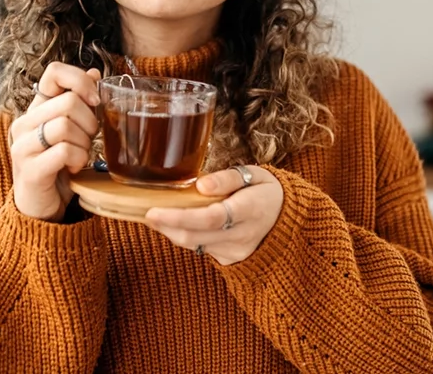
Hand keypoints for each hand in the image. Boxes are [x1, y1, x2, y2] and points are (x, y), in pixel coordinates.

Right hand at [9, 63, 100, 221]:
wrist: (41, 207)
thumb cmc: (59, 166)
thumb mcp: (73, 130)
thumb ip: (80, 103)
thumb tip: (94, 73)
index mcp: (36, 109)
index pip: (54, 72)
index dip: (80, 80)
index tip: (95, 101)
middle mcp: (24, 123)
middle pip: (69, 101)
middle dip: (90, 121)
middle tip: (89, 140)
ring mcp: (23, 146)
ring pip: (66, 125)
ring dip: (84, 143)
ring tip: (79, 155)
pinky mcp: (30, 169)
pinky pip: (64, 151)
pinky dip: (78, 159)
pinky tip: (74, 168)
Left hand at [145, 165, 282, 265]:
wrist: (287, 220)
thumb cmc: (265, 191)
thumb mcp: (254, 174)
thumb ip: (227, 178)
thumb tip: (200, 185)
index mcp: (250, 209)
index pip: (210, 217)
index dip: (179, 217)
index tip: (154, 211)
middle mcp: (243, 235)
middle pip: (196, 235)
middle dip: (166, 226)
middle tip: (146, 213)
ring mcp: (236, 251)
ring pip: (194, 244)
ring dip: (172, 231)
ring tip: (156, 216)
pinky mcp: (230, 259)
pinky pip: (200, 248)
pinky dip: (186, 236)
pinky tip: (178, 224)